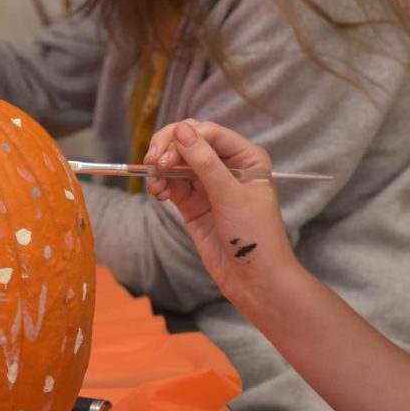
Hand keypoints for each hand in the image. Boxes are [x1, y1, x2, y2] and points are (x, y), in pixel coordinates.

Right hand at [145, 119, 298, 304]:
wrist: (256, 281)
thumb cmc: (256, 237)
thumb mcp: (231, 196)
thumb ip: (205, 163)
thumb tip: (181, 129)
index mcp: (247, 157)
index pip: (210, 132)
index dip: (185, 138)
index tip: (165, 156)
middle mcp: (228, 165)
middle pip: (190, 142)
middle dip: (168, 150)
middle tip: (153, 164)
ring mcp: (209, 184)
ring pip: (177, 163)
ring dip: (161, 169)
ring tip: (155, 186)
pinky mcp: (195, 203)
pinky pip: (172, 184)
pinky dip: (161, 185)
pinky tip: (158, 194)